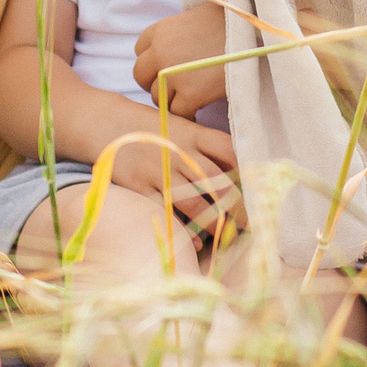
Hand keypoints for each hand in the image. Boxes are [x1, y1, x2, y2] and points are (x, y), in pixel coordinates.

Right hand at [115, 113, 247, 235]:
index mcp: (194, 134)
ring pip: (194, 202)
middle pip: (217, 181)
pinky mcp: (139, 187)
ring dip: (213, 222)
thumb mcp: (183, 129)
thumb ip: (208, 148)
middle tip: (254, 224)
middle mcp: (179, 152)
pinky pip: (164, 213)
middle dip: (238, 206)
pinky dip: (182, 230)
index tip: (262, 193)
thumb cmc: (154, 130)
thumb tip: (243, 174)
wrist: (104, 123)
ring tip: (228, 235)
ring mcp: (158, 170)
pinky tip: (196, 242)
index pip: (230, 151)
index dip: (250, 173)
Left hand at [132, 6, 228, 117]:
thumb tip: (175, 49)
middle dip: (156, 83)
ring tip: (192, 97)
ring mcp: (172, 74)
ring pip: (158, 97)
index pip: (140, 51)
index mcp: (160, 30)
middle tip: (176, 87)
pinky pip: (177, 113)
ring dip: (173, 100)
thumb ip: (179, 34)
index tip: (167, 67)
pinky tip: (199, 112)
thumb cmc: (234, 23)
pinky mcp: (190, 94)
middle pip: (141, 76)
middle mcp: (160, 51)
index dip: (154, 61)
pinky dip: (187, 115)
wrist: (260, 34)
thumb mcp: (198, 18)